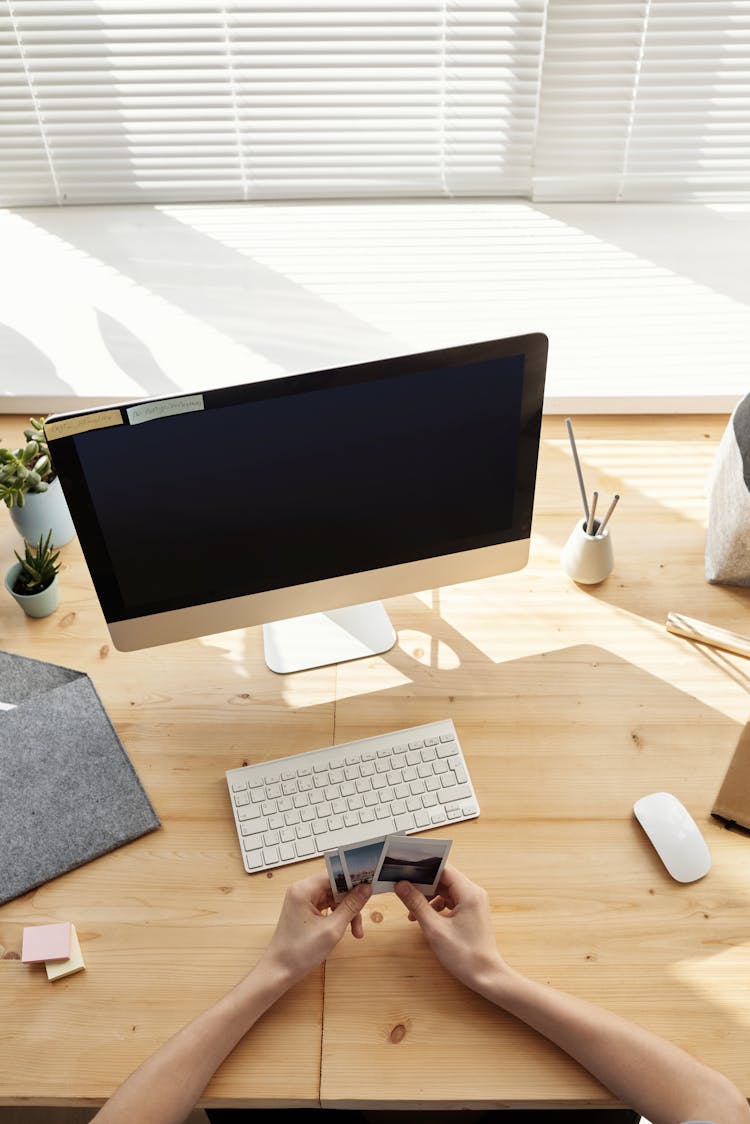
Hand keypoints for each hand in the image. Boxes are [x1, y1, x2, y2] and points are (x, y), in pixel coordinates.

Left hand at [259, 872, 370, 986]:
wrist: (279, 972)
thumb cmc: (300, 953)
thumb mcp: (332, 929)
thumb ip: (351, 906)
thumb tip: (366, 888)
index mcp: (304, 890)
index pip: (334, 874)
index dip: (353, 879)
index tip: (369, 886)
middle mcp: (301, 890)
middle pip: (335, 886)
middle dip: (351, 903)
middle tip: (361, 920)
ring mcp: (302, 900)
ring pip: (333, 897)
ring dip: (346, 913)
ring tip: (355, 932)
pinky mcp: (304, 910)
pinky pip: (327, 906)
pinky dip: (338, 917)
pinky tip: (344, 930)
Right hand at [394, 864, 505, 993]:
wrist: (486, 976)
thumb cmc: (464, 955)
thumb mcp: (434, 929)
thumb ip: (416, 904)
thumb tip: (401, 885)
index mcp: (469, 893)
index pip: (443, 870)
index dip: (423, 870)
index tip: (405, 874)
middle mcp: (474, 893)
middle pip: (444, 879)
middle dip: (424, 886)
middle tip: (404, 893)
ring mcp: (474, 903)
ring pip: (446, 891)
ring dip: (429, 898)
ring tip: (413, 912)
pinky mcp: (472, 913)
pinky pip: (451, 901)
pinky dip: (437, 907)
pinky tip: (426, 918)